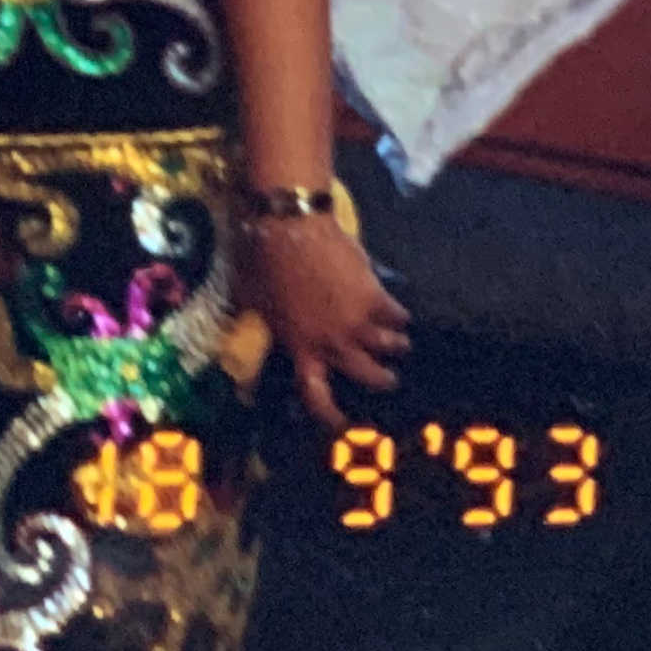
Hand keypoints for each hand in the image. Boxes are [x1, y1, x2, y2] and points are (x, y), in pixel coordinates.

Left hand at [247, 214, 412, 429]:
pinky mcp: (375, 298)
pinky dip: (399, 316)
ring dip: (395, 347)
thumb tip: (250, 327)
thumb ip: (261, 321)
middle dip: (381, 380)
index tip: (343, 423)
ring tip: (400, 345)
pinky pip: (397, 316)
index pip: (315, 393)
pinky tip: (400, 314)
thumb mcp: (250, 299)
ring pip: (389, 347)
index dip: (330, 414)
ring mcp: (356, 321)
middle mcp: (331, 341)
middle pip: (365, 374)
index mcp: (298, 345)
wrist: (288, 227)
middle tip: (388, 379)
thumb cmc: (260, 260)